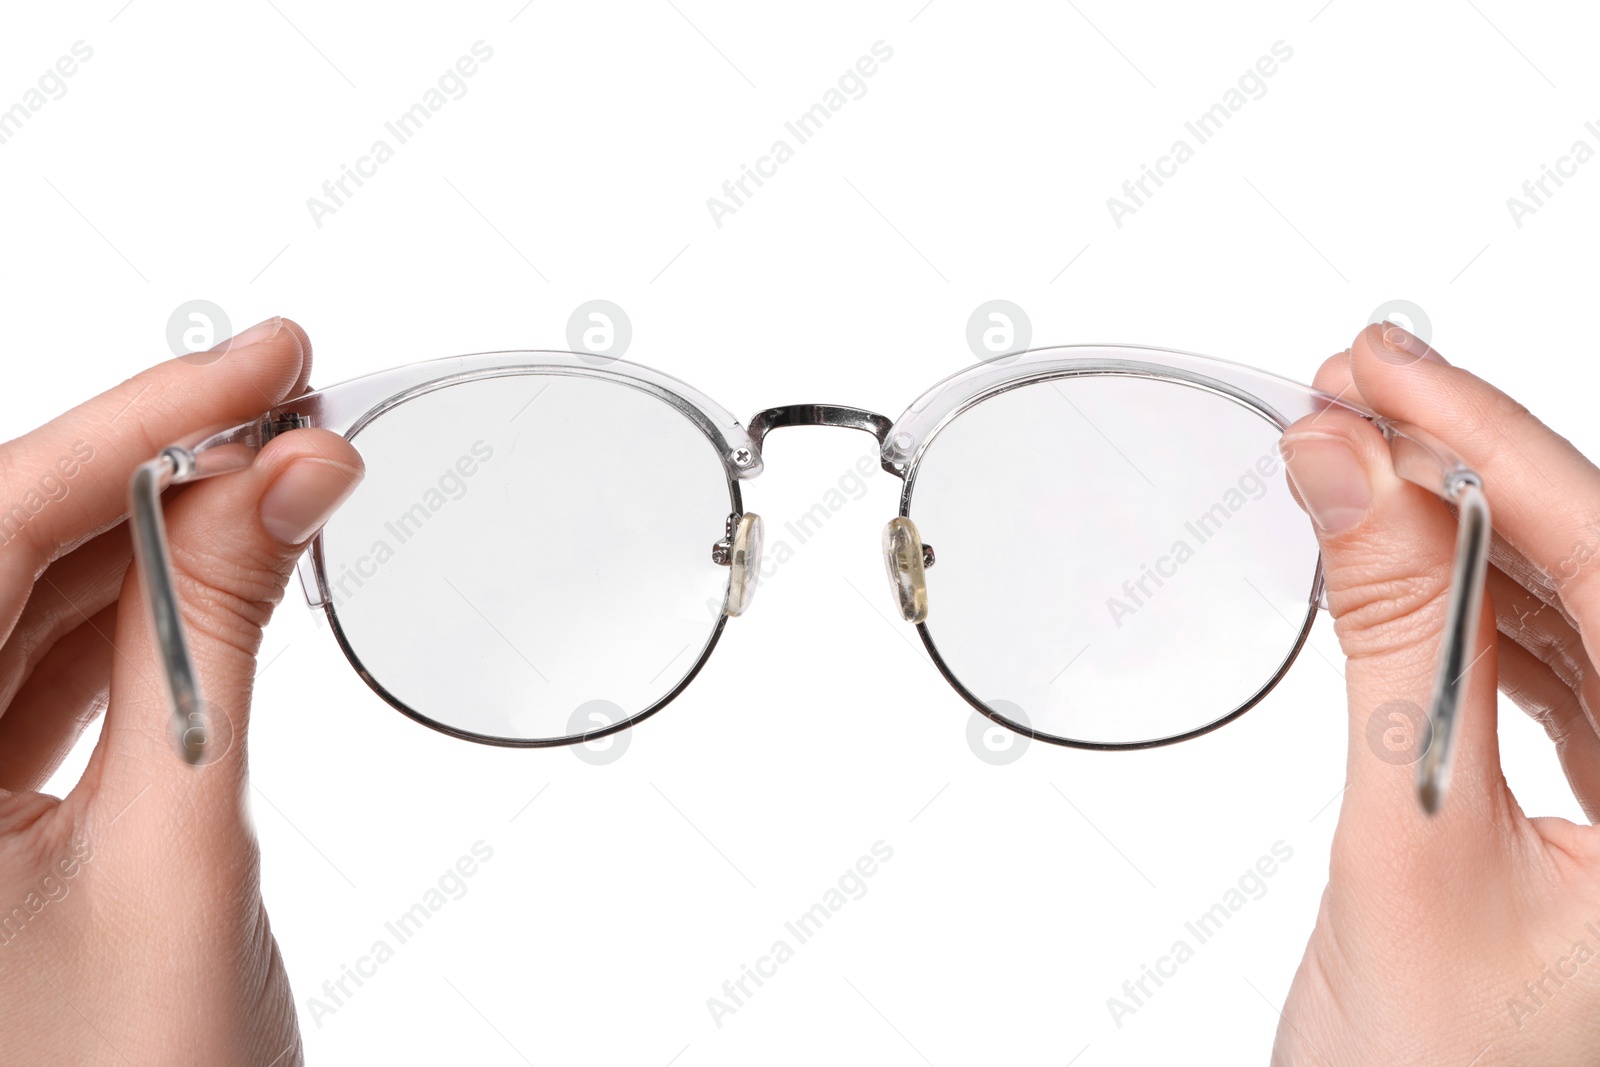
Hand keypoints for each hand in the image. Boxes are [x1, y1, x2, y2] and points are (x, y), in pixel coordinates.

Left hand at [0, 319, 362, 1064]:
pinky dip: (145, 611)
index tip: (257, 364)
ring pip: (24, 603)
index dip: (125, 429)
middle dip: (150, 467)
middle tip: (288, 404)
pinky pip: (47, 668)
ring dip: (156, 533)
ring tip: (283, 475)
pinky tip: (232, 565)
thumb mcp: (180, 848)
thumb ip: (214, 641)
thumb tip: (286, 475)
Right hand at [1274, 323, 1599, 1063]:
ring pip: (1581, 606)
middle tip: (1356, 389)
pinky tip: (1401, 551)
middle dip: (1477, 467)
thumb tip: (1348, 469)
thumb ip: (1392, 641)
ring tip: (1356, 455)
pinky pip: (1554, 661)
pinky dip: (1469, 598)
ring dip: (1465, 524)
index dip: (1503, 451)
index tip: (1392, 374)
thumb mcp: (1405, 844)